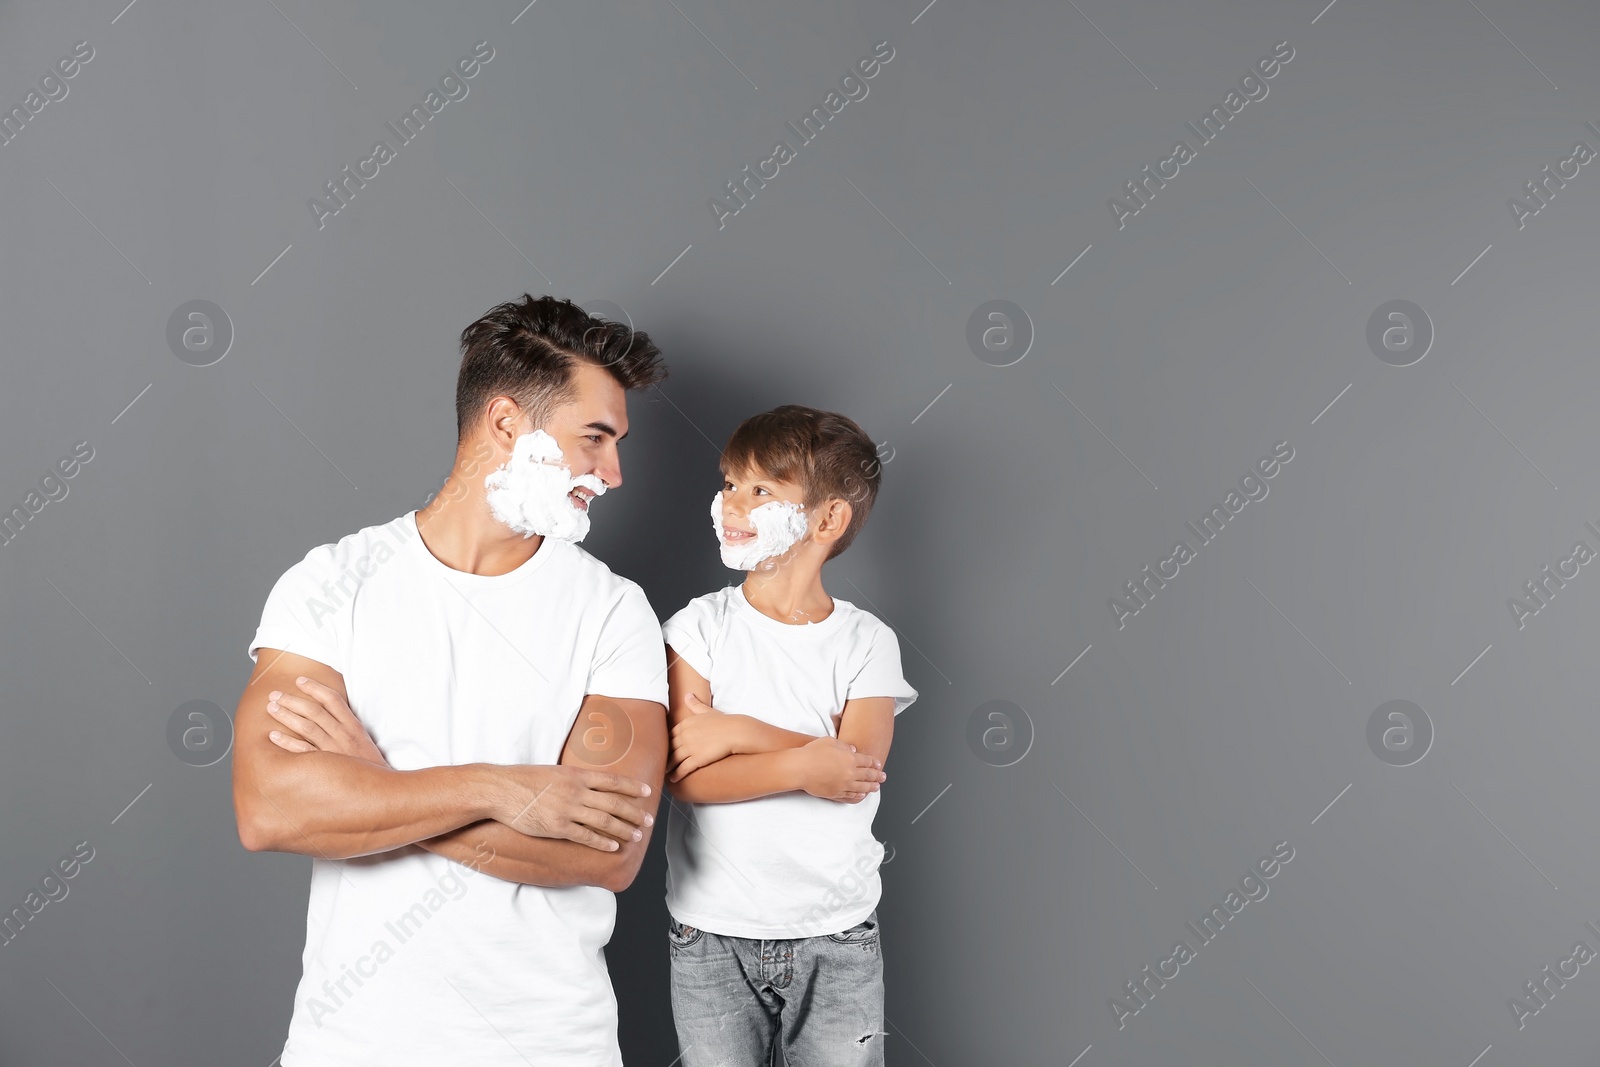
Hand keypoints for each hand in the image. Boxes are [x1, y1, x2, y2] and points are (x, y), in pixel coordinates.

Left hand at [265, 676, 388, 767]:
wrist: (380, 790)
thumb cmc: (370, 765)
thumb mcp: (364, 740)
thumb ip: (347, 726)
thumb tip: (329, 713)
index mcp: (354, 726)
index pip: (333, 700)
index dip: (315, 688)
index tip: (300, 681)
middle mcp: (343, 735)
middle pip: (315, 711)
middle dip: (293, 700)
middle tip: (275, 694)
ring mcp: (334, 750)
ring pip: (307, 727)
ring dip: (287, 715)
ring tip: (271, 708)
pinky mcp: (325, 767)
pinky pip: (303, 752)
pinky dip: (287, 742)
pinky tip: (274, 736)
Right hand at [487, 764, 655, 851]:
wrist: (500, 790)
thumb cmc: (524, 780)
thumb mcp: (553, 772)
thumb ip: (573, 779)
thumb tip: (588, 785)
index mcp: (576, 775)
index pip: (612, 780)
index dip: (632, 787)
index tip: (647, 792)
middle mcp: (577, 791)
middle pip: (614, 802)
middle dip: (634, 813)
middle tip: (649, 821)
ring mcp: (568, 809)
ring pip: (604, 820)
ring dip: (623, 829)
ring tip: (637, 837)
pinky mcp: (557, 826)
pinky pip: (585, 836)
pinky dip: (602, 842)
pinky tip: (613, 847)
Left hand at [668, 692, 756, 780]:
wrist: (736, 732)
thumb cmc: (724, 721)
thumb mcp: (707, 711)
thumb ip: (695, 704)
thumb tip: (687, 694)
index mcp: (686, 723)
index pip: (671, 734)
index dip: (666, 742)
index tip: (664, 748)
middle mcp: (685, 735)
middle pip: (669, 747)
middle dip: (664, 755)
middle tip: (659, 761)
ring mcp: (690, 747)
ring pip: (673, 759)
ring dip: (667, 766)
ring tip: (663, 771)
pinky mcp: (697, 758)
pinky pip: (683, 768)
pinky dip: (676, 774)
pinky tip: (673, 779)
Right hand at [799, 737, 884, 802]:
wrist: (800, 768)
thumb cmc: (812, 752)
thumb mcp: (830, 741)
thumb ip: (844, 745)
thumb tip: (853, 750)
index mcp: (850, 758)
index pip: (867, 761)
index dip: (874, 763)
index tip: (879, 765)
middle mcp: (850, 773)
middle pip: (868, 775)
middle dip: (877, 776)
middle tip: (883, 777)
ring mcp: (844, 785)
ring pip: (862, 788)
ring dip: (871, 788)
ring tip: (876, 788)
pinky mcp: (836, 794)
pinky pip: (851, 796)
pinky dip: (858, 796)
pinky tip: (862, 795)